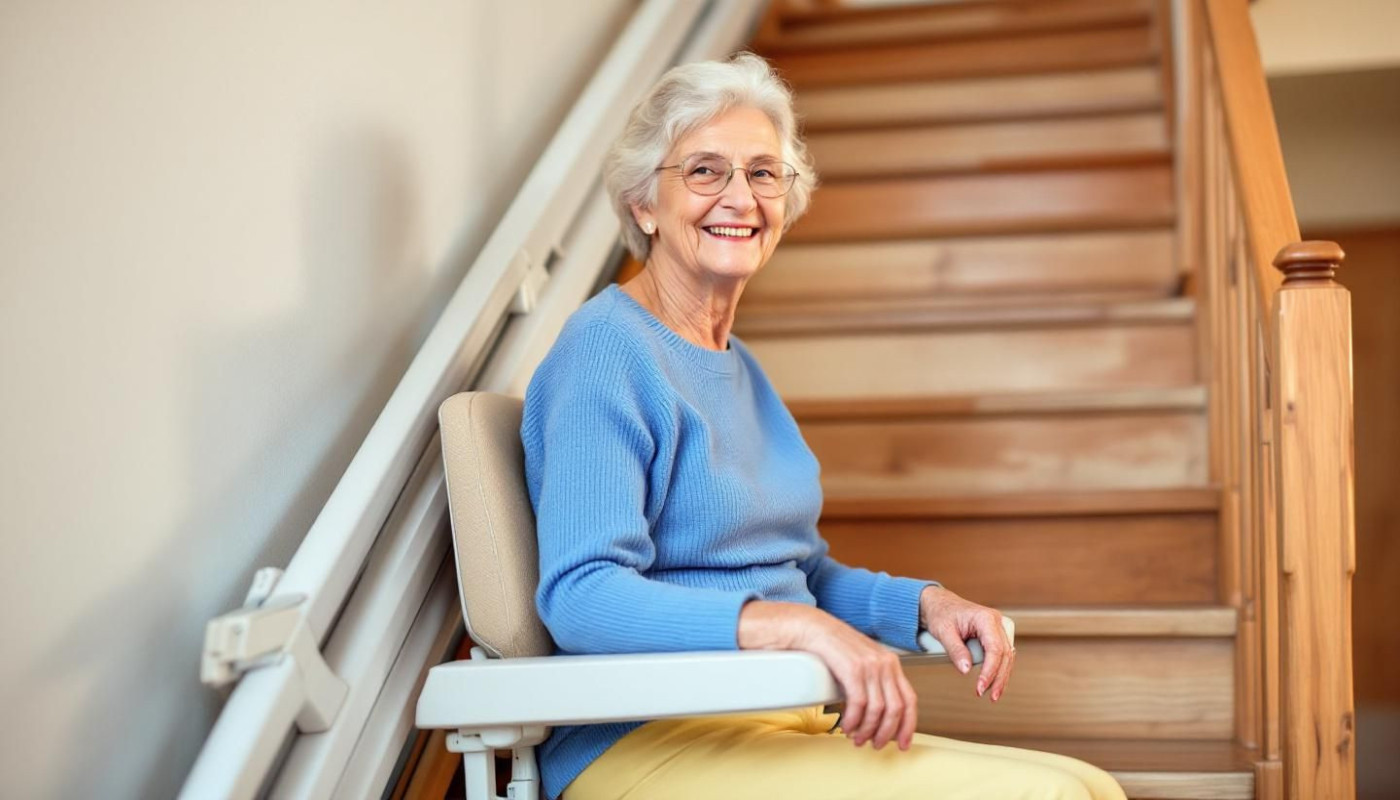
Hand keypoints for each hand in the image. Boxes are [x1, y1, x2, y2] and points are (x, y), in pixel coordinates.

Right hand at [738, 600, 917, 750]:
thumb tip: (880, 714)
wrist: (813, 628)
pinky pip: (859, 704)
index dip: (908, 726)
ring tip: (856, 738)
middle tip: (875, 744)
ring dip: (867, 730)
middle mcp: (885, 663)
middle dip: (886, 733)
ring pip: (878, 710)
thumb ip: (876, 682)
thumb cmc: (835, 647)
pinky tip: (846, 726)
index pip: (910, 700)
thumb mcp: (864, 663)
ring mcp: (870, 665)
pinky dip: (853, 720)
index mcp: (891, 663)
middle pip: (896, 709)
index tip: (903, 744)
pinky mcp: (853, 669)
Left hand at [918, 585, 1014, 701]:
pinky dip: (999, 670)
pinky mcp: (996, 636)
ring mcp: (999, 628)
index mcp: (986, 618)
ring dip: (1001, 677)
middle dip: (998, 678)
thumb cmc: (941, 613)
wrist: (940, 604)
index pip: (994, 649)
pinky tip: (994, 684)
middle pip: (1005, 655)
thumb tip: (966, 670)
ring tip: (992, 694)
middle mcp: (997, 622)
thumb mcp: (943, 631)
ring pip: (1007, 657)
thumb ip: (955, 650)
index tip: (981, 686)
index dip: (990, 671)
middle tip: (990, 695)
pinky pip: (1002, 655)